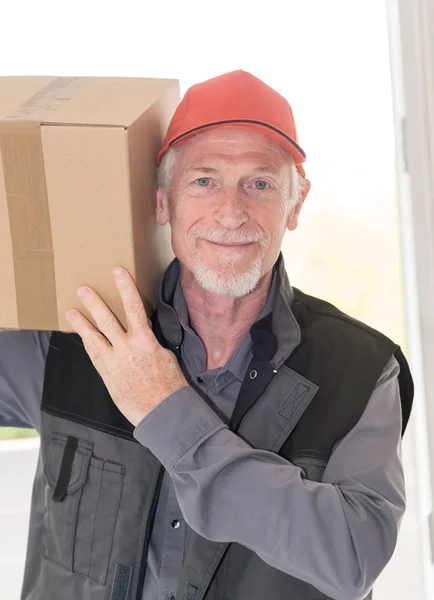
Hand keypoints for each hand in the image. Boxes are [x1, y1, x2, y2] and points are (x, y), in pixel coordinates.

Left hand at [65, 267, 187, 425]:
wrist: (162, 411)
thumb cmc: (169, 385)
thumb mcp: (166, 356)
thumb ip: (151, 342)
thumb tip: (145, 333)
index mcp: (145, 340)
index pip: (134, 306)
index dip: (125, 287)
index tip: (117, 271)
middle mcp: (126, 348)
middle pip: (107, 319)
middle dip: (94, 303)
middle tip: (83, 289)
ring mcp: (114, 362)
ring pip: (94, 337)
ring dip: (81, 323)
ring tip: (70, 312)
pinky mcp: (107, 375)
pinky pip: (94, 355)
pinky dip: (87, 343)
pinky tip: (82, 336)